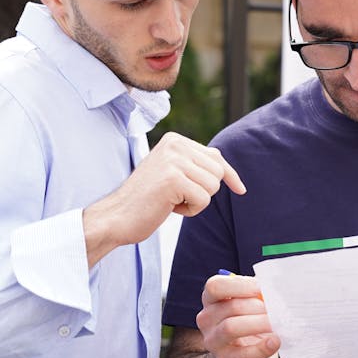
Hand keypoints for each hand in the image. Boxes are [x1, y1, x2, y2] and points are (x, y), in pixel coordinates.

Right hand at [85, 132, 245, 260]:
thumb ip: (193, 162)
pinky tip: (169, 207)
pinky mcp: (173, 179)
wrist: (117, 216)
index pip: (216, 156)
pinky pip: (204, 200)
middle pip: (218, 172)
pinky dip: (191, 210)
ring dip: (196, 201)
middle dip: (204, 191)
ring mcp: (174, 160)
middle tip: (177, 197)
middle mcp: (175, 144)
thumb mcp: (171, 173)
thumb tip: (220, 156)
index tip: (240, 189)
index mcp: (175, 140)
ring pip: (213, 186)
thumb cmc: (146, 199)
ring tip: (171, 201)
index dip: (230, 176)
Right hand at [195, 273, 278, 357]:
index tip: (260, 288)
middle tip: (277, 308)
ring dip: (258, 323)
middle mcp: (207, 320)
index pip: (215, 286)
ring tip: (276, 323)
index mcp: (211, 300)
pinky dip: (262, 348)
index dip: (239, 285)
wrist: (251, 357)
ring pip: (231, 328)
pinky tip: (275, 341)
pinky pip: (243, 355)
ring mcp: (213, 342)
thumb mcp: (252, 304)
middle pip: (230, 307)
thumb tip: (272, 289)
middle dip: (257, 306)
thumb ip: (258, 294)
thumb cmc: (251, 323)